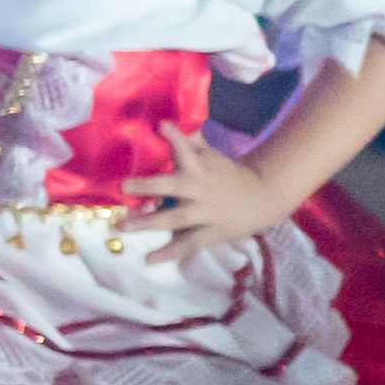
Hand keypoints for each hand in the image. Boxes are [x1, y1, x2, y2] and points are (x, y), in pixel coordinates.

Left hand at [123, 132, 308, 251]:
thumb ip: (189, 144)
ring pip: (174, 218)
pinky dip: (168, 252)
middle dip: (149, 185)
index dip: (176, 137)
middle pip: (173, 186)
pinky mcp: (210, 233)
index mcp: (201, 167)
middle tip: (124, 185)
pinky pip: (187, 244)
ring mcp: (206, 213)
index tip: (163, 125)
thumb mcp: (211, 156)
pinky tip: (148, 260)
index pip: (188, 149)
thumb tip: (164, 125)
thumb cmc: (226, 174)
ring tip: (121, 226)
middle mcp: (201, 189)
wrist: (264, 197)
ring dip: (147, 222)